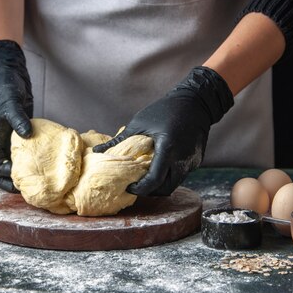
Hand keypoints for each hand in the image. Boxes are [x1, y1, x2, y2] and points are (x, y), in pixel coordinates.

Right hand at [0, 40, 32, 191]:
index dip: (8, 176)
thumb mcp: (10, 102)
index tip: (25, 178)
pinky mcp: (20, 134)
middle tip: (34, 187)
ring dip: (24, 172)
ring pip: (14, 164)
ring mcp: (9, 140)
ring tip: (42, 179)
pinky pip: (25, 153)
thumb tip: (27, 135)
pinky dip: (33, 159)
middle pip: (2, 172)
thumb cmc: (4, 87)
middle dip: (15, 182)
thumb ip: (18, 119)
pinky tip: (48, 162)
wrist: (8, 74)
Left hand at [93, 66, 232, 195]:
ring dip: (159, 184)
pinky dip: (168, 176)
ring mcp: (192, 162)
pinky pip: (180, 175)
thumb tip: (96, 152)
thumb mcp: (139, 123)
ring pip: (174, 184)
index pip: (154, 181)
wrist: (195, 102)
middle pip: (165, 188)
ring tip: (145, 177)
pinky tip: (158, 167)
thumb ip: (119, 141)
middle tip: (135, 185)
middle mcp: (182, 159)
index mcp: (167, 149)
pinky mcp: (196, 161)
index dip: (140, 188)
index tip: (128, 187)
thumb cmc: (164, 109)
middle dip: (149, 190)